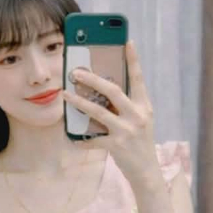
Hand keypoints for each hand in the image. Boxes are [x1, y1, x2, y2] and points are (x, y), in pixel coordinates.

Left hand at [62, 40, 157, 185]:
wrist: (147, 171)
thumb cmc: (139, 142)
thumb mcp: (140, 120)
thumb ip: (127, 104)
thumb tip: (103, 88)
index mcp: (144, 106)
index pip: (138, 78)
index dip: (133, 60)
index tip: (128, 41)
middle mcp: (137, 115)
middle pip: (112, 91)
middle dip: (92, 79)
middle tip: (75, 71)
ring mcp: (127, 131)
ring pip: (98, 111)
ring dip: (79, 101)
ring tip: (65, 94)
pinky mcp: (117, 146)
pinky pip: (94, 140)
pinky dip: (81, 139)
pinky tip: (72, 138)